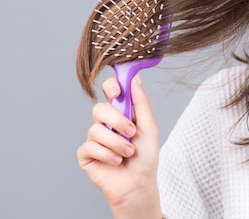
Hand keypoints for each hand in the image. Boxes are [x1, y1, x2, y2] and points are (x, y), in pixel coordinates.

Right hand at [77, 76, 161, 216]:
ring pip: (96, 129)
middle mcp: (106, 123)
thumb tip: (135, 78)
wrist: (138, 183)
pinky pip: (90, 146)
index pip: (110, 91)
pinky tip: (116, 161)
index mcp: (121, 113)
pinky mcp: (86, 154)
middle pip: (99, 108)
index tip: (117, 92)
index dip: (110, 87)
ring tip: (128, 153)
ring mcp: (94, 138)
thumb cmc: (145, 156)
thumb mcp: (149, 127)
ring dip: (117, 143)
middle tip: (131, 133)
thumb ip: (141, 103)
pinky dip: (107, 154)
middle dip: (117, 121)